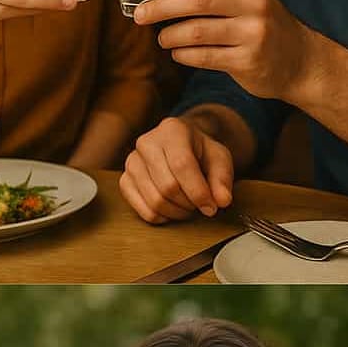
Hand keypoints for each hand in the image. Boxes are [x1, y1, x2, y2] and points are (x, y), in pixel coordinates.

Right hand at [119, 116, 233, 223]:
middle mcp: (146, 143)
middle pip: (167, 186)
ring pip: (154, 200)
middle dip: (189, 204)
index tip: (212, 207)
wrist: (180, 147)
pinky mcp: (124, 180)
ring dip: (176, 212)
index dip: (198, 191)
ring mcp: (131, 162)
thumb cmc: (199, 152)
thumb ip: (222, 179)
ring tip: (188, 207)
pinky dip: (161, 217)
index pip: (182, 165)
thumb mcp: (219, 159)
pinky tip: (172, 211)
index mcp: (172, 130)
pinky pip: (141, 209)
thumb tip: (222, 200)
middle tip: (201, 206)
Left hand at [133, 0, 314, 99]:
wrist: (298, 59)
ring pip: (196, 31)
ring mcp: (253, 32)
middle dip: (160, 7)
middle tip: (139, 15)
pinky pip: (203, 57)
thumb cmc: (258, 23)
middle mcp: (254, 2)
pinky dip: (183, 55)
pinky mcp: (248, 61)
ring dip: (170, 36)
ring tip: (163, 39)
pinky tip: (178, 53)